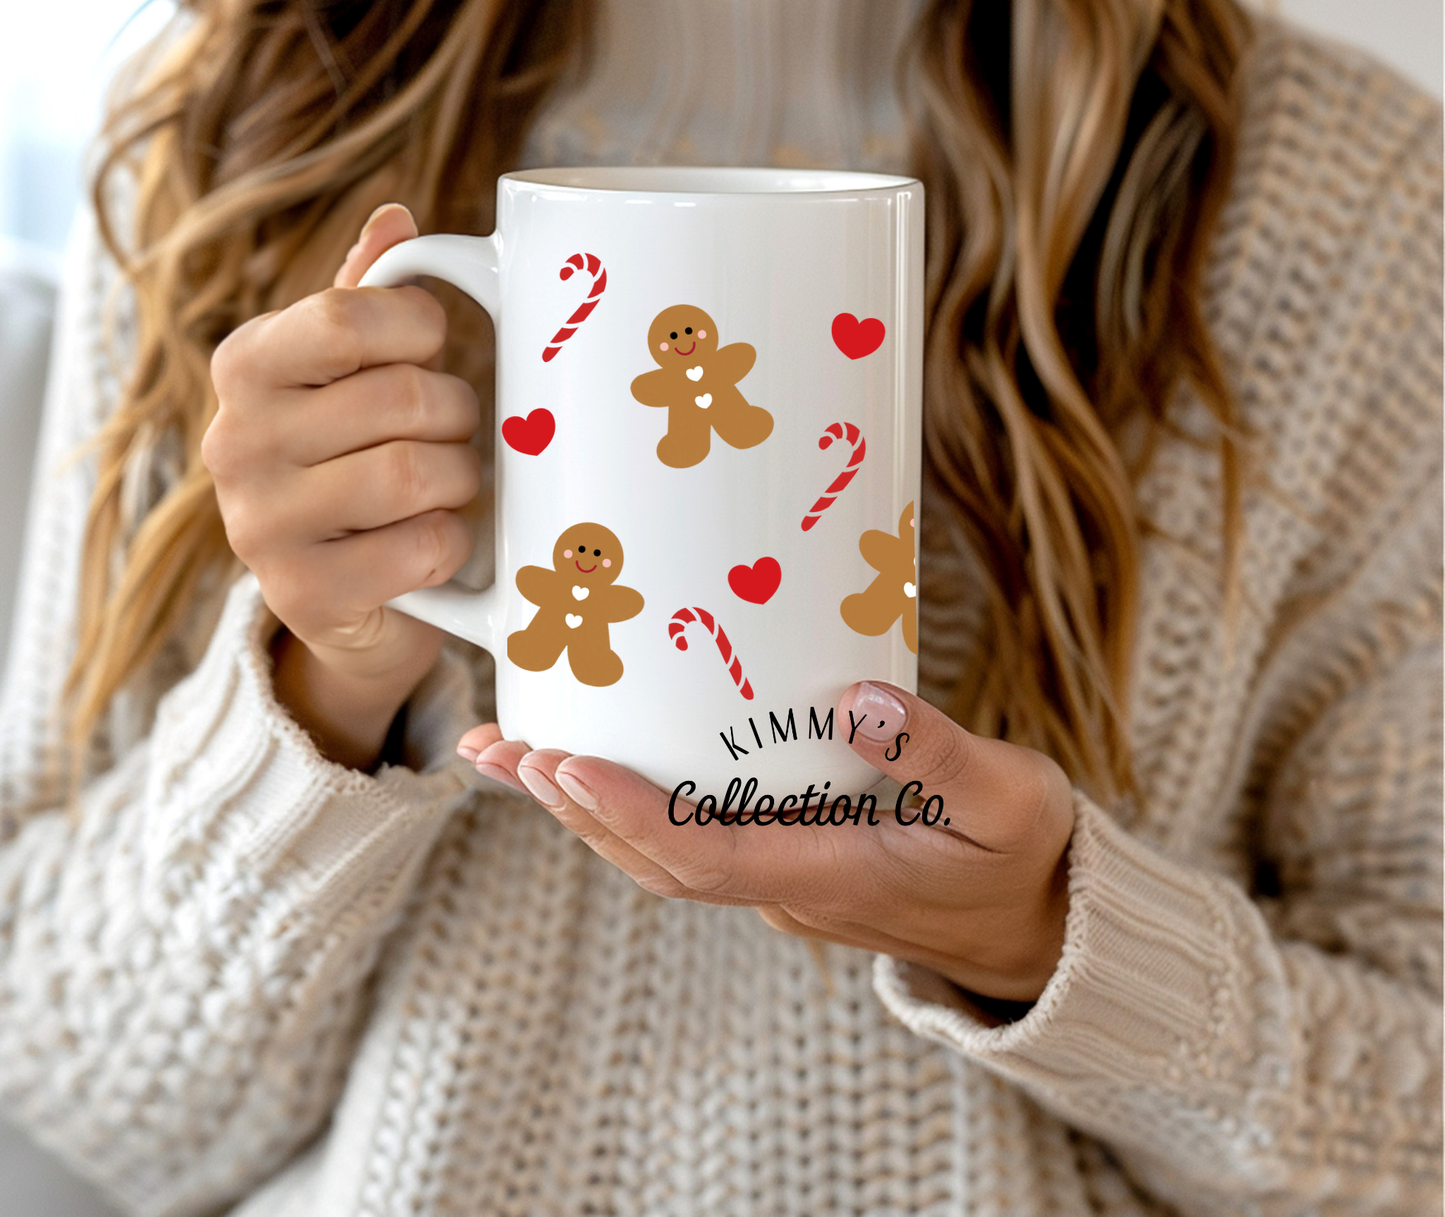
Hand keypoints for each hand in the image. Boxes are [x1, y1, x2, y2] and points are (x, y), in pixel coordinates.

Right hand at [202, 204, 481, 769]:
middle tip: (452, 432)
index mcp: (246, 365)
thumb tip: (398, 217)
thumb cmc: (365, 459)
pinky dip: (453, 545)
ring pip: (414, 473)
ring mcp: (259, 527)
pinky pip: (421, 549)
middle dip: (456, 414)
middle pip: (399, 397)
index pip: (347, 316)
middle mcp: (234, 442)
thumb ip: (372, 298)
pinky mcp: (302, 598)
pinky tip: (435, 545)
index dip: (421, 328)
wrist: (353, 600)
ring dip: (460, 479)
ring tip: (449, 486)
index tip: (433, 348)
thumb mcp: (362, 372)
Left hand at [457, 681, 1074, 1004]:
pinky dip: (628, 808)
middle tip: (503, 750)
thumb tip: (860, 699)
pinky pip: (688, 841)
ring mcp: (780, 880)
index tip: (565, 765)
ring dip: (582, 811)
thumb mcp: (1009, 798)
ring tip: (514, 757)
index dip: (628, 815)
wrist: (1034, 925)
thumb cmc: (1021, 858)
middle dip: (572, 808)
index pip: (704, 857)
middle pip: (654, 861)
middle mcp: (788, 889)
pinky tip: (595, 768)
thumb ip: (939, 750)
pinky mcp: (784, 860)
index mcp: (833, 878)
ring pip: (659, 856)